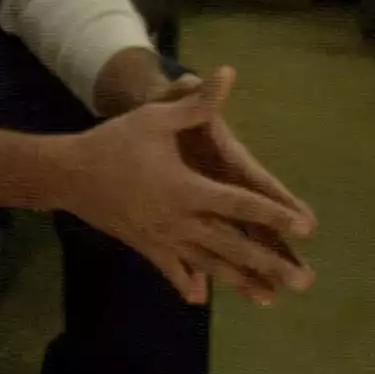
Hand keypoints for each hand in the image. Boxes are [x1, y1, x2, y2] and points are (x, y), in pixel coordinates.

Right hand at [58, 88, 315, 306]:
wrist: (68, 174)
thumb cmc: (115, 142)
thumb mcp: (155, 118)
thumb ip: (196, 103)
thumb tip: (226, 74)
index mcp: (187, 189)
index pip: (240, 204)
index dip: (274, 215)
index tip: (305, 228)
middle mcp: (180, 221)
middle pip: (233, 246)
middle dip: (270, 264)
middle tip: (304, 282)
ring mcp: (163, 239)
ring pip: (209, 265)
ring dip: (241, 283)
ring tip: (270, 299)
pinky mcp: (145, 247)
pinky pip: (170, 270)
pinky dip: (186, 283)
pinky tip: (199, 299)